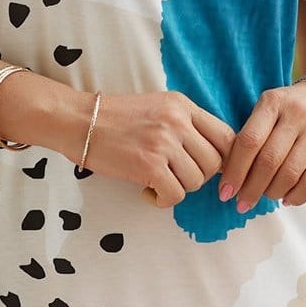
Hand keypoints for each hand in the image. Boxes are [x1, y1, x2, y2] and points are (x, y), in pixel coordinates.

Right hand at [82, 90, 235, 208]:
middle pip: (215, 163)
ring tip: (158, 182)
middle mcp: (178, 122)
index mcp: (182, 105)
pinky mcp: (149, 166)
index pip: (227, 137)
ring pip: (196, 181)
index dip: (224, 160)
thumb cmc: (115, 118)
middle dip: (198, 177)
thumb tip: (210, 154)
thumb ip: (184, 124)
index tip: (208, 170)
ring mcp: (164, 143)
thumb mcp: (157, 107)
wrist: (78, 121)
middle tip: (175, 176)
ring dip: (179, 188)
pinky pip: (175, 195)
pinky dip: (163, 200)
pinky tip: (148, 192)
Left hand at [218, 81, 305, 210]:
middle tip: (241, 204)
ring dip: (272, 193)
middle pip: (268, 161)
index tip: (224, 192)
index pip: (248, 141)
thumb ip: (250, 135)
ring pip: (290, 174)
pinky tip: (286, 199)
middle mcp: (296, 114)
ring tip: (264, 197)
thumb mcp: (268, 109)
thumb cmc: (288, 110)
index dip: (234, 171)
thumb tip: (228, 177)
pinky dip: (296, 196)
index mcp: (272, 102)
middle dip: (251, 189)